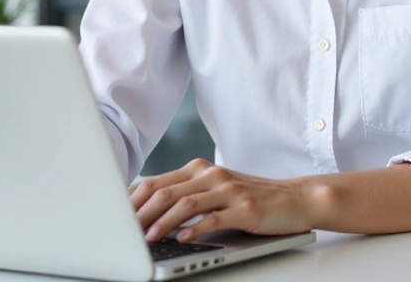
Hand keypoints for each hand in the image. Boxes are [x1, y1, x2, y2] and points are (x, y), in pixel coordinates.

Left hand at [129, 158, 323, 242]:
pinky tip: (182, 239)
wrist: (296, 198)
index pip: (156, 182)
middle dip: (139, 213)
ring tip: (147, 238)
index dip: (132, 200)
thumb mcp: (216, 191)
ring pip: (186, 203)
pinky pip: (214, 218)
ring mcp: (229, 190)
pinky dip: (194, 229)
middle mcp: (212, 175)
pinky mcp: (245, 208)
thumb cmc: (252, 198)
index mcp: (200, 170)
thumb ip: (187, 196)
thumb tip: (147, 213)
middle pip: (165, 191)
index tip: (114, 216)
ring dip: (162, 222)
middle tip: (123, 231)